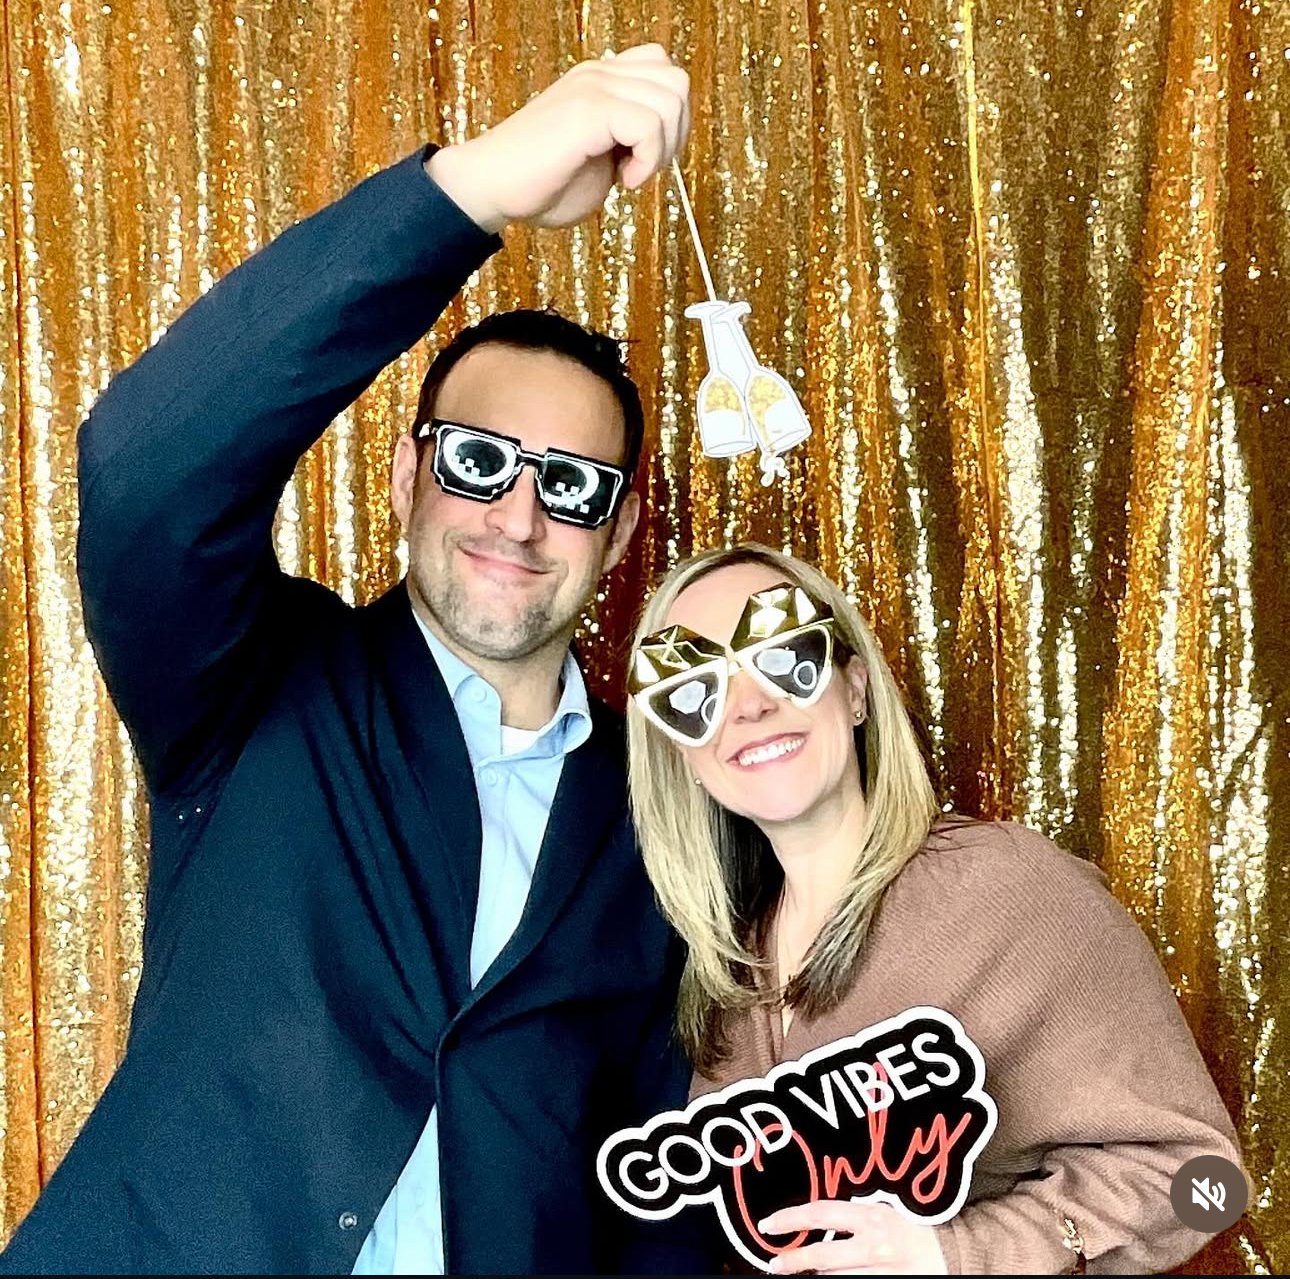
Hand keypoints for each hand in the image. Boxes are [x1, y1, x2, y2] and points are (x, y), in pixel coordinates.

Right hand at [425, 43, 689, 232]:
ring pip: (670, 99)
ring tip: (630, 174)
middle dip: (675, 133)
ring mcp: (593, 86)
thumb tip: (662, 147)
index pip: (664, 71)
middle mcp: (599, 74)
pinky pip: (649, 124)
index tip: (644, 157)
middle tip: (643, 167)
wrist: (492, 189)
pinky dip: (647, 161)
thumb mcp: (600, 161)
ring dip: (662, 149)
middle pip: (677, 80)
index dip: (670, 119)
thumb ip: (631, 143)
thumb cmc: (539, 184)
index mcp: (601, 80)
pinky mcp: (588, 108)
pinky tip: (623, 180)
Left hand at [759, 1200, 948, 1274]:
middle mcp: (874, 1246)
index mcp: (870, 1217)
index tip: (768, 1226)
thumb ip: (852, 1216)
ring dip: (816, 1278)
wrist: (953, 1255)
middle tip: (774, 1265)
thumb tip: (812, 1219)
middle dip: (792, 1262)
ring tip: (802, 1275)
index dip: (790, 1219)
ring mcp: (882, 1273)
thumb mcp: (882, 1212)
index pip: (819, 1214)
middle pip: (821, 1257)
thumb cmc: (913, 1229)